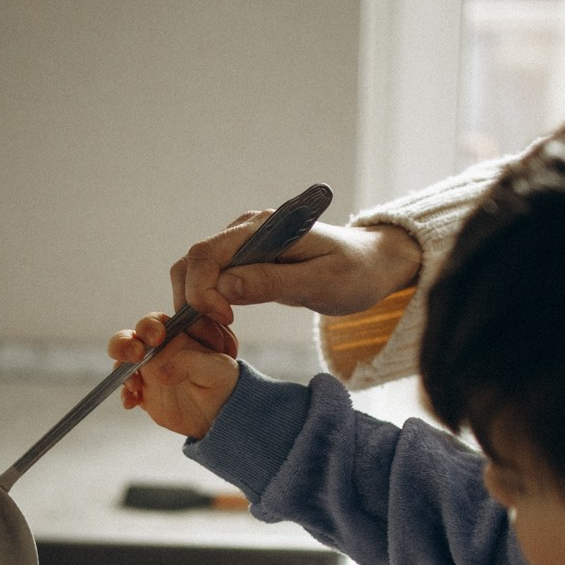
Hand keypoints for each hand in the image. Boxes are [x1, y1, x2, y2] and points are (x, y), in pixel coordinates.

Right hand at [107, 311, 240, 440]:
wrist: (224, 412)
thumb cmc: (226, 382)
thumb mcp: (217, 368)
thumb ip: (190, 362)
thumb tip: (158, 370)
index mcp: (179, 333)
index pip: (157, 322)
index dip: (151, 326)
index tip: (156, 337)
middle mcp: (160, 348)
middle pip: (133, 336)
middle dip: (126, 342)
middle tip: (135, 354)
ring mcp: (150, 369)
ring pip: (124, 360)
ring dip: (121, 367)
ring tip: (132, 383)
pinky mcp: (145, 391)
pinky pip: (127, 389)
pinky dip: (125, 394)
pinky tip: (131, 402)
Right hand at [173, 215, 421, 328]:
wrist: (372, 264)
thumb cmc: (355, 272)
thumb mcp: (320, 283)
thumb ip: (271, 283)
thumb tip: (223, 287)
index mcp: (263, 228)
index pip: (206, 254)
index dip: (203, 291)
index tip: (225, 320)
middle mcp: (246, 230)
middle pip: (192, 262)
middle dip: (192, 302)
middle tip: (217, 336)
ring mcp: (242, 246)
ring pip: (195, 274)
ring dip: (197, 308)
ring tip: (222, 336)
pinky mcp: (243, 263)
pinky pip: (210, 283)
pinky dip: (207, 309)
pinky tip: (226, 329)